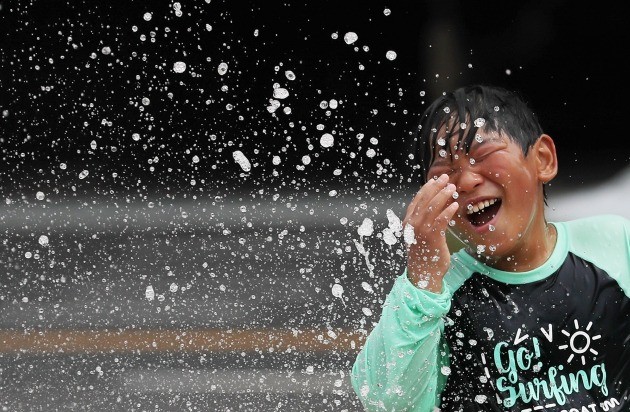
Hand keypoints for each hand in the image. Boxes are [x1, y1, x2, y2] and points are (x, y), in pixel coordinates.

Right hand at [402, 174, 458, 291]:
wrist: (423, 272)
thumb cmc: (424, 253)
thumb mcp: (420, 234)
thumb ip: (425, 221)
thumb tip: (437, 206)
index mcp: (408, 222)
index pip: (417, 200)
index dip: (427, 188)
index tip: (436, 180)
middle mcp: (412, 224)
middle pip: (424, 200)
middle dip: (436, 187)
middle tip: (446, 178)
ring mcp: (421, 230)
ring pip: (432, 207)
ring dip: (443, 195)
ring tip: (452, 188)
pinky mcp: (432, 237)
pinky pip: (440, 220)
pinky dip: (447, 211)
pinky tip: (455, 205)